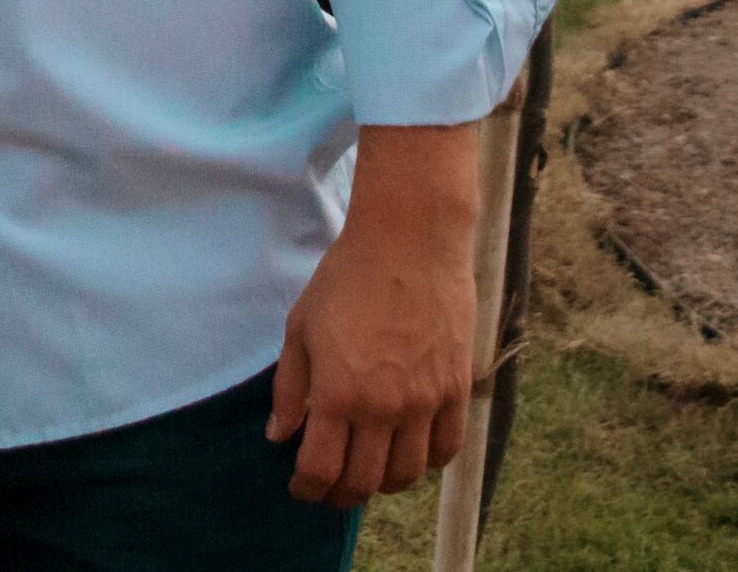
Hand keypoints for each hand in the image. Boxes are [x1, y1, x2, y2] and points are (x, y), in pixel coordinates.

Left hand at [269, 123, 479, 507]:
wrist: (410, 242)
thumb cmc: (346, 278)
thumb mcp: (300, 327)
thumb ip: (289, 387)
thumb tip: (281, 436)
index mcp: (338, 393)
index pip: (322, 470)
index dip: (308, 490)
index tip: (301, 490)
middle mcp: (384, 407)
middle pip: (364, 482)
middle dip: (341, 495)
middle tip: (331, 489)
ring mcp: (425, 401)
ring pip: (407, 474)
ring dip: (383, 483)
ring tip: (368, 471)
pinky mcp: (456, 389)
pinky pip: (445, 449)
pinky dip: (426, 462)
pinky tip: (409, 453)